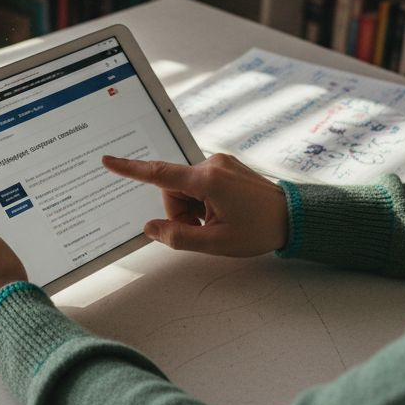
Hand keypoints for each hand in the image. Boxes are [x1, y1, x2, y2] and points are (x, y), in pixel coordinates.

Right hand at [102, 153, 287, 256]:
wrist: (295, 217)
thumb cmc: (260, 230)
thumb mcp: (216, 243)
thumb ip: (178, 237)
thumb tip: (151, 229)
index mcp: (207, 180)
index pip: (159, 174)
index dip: (130, 170)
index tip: (109, 161)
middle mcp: (211, 164)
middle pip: (172, 189)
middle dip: (180, 212)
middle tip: (204, 231)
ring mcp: (220, 163)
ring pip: (186, 188)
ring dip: (192, 208)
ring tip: (216, 223)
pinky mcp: (226, 167)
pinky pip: (200, 184)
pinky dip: (203, 201)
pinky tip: (222, 213)